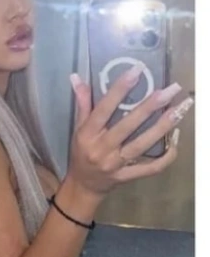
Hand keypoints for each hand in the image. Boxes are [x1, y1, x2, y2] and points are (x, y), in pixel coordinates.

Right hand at [66, 66, 193, 195]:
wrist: (83, 186)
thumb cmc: (81, 153)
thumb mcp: (77, 128)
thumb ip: (82, 103)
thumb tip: (76, 77)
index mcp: (88, 134)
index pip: (105, 108)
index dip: (121, 89)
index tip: (137, 71)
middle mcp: (102, 148)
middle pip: (128, 125)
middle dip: (150, 106)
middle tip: (170, 90)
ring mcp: (116, 164)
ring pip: (143, 144)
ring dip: (163, 126)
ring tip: (180, 109)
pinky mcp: (127, 176)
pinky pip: (151, 167)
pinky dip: (166, 156)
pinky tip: (176, 139)